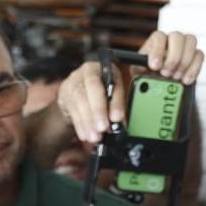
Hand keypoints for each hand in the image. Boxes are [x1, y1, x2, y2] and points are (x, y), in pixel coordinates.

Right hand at [58, 31, 204, 143]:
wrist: (74, 91)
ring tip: (96, 136)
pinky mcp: (64, 94)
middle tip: (104, 129)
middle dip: (98, 112)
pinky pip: (71, 111)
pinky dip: (80, 125)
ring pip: (79, 101)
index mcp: (106, 68)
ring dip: (88, 122)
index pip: (111, 82)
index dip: (114, 102)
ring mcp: (74, 82)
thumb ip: (121, 100)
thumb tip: (141, 119)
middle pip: (92, 91)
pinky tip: (86, 135)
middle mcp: (88, 72)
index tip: (119, 118)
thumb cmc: (102, 92)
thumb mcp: (114, 90)